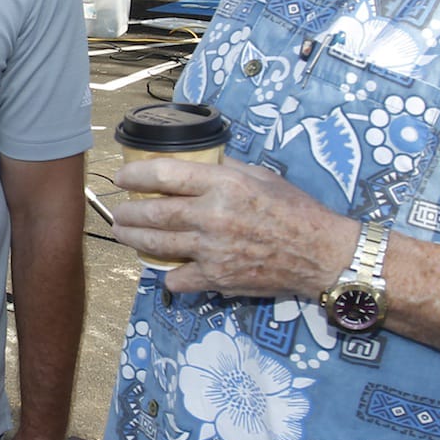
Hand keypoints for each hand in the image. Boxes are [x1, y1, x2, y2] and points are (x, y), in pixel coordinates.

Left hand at [111, 156, 349, 298]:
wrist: (320, 253)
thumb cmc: (295, 210)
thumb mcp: (261, 176)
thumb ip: (225, 168)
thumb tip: (196, 160)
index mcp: (224, 184)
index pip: (164, 173)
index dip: (135, 174)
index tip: (123, 177)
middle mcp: (213, 215)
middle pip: (152, 212)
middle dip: (127, 212)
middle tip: (118, 211)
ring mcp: (212, 249)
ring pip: (156, 245)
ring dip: (133, 239)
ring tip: (124, 233)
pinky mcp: (217, 277)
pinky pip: (177, 278)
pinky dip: (169, 274)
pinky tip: (168, 268)